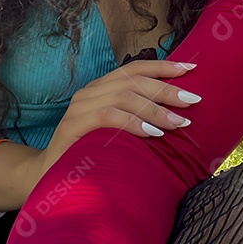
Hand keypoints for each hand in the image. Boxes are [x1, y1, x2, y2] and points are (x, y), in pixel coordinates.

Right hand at [36, 59, 198, 180]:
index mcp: (102, 87)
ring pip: (124, 96)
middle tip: (192, 101)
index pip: (135, 68)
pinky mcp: (73, 125)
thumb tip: (178, 112)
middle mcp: (90, 91)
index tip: (190, 70)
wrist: (50, 177)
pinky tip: (153, 133)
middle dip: (167, 89)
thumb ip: (139, 116)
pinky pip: (108, 116)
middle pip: (134, 80)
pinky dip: (134, 123)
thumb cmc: (92, 153)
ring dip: (155, 109)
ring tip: (178, 123)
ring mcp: (79, 107)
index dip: (163, 66)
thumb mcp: (119, 130)